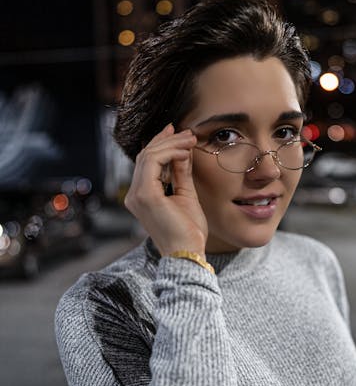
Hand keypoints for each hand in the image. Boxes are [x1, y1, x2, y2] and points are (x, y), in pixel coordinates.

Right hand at [124, 123, 207, 256]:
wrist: (187, 253)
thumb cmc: (188, 232)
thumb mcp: (186, 195)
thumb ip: (181, 174)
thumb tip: (183, 152)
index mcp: (142, 196)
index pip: (148, 164)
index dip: (162, 145)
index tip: (180, 134)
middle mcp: (135, 195)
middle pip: (146, 156)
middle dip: (167, 140)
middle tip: (187, 132)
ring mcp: (137, 195)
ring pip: (149, 156)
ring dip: (171, 144)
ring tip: (190, 139)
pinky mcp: (146, 195)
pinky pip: (153, 163)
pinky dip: (169, 153)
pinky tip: (184, 151)